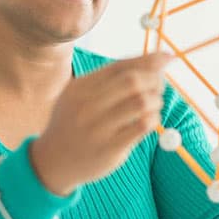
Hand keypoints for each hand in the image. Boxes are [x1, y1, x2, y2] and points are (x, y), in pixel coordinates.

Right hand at [30, 52, 173, 194]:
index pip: (120, 66)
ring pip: (140, 102)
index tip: (167, 57)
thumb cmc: (73, 123)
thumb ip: (109, 79)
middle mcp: (87, 106)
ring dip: (156, 99)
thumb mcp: (79, 95)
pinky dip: (154, 118)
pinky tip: (151, 119)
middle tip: (161, 85)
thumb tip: (152, 62)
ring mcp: (98, 128)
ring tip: (156, 103)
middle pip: (132, 81)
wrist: (52, 162)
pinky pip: (142, 126)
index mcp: (80, 87)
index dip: (148, 60)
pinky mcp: (110, 148)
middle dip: (154, 79)